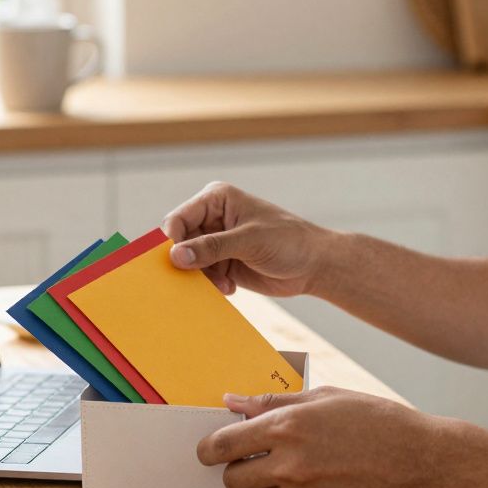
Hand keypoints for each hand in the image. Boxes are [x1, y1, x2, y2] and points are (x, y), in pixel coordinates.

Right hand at [160, 182, 333, 296]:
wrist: (314, 265)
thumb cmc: (289, 241)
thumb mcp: (249, 241)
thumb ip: (212, 247)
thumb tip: (176, 256)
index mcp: (216, 200)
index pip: (179, 218)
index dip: (173, 240)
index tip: (177, 262)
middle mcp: (212, 219)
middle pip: (180, 242)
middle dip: (186, 262)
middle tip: (199, 278)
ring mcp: (216, 243)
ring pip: (188, 263)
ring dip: (201, 277)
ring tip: (223, 284)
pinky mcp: (222, 264)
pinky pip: (202, 277)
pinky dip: (210, 286)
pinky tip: (230, 288)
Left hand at [195, 386, 443, 487]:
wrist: (421, 460)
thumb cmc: (376, 420)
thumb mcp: (325, 397)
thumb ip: (272, 402)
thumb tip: (231, 402)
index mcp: (288, 428)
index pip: (221, 446)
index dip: (208, 448)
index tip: (208, 449)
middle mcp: (290, 466)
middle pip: (230, 479)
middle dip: (234, 468)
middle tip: (251, 458)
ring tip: (283, 471)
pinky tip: (311, 483)